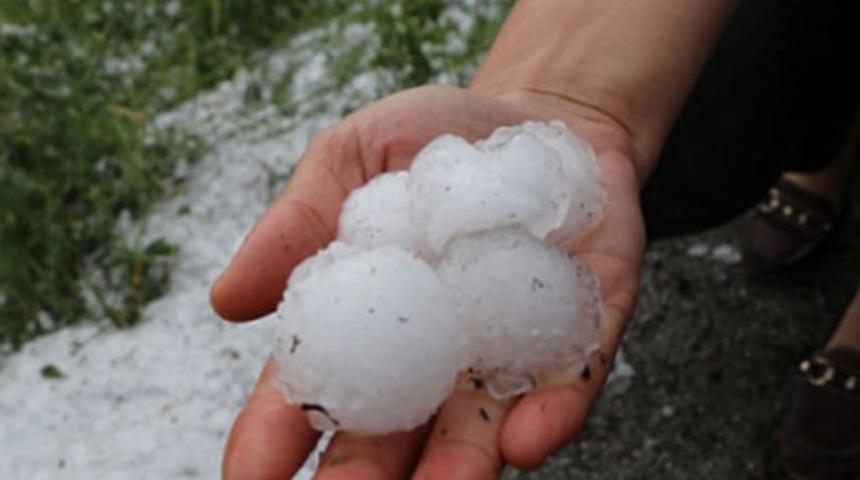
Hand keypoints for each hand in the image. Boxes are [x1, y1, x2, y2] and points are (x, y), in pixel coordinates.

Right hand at [211, 84, 644, 478]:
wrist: (538, 117)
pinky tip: (527, 440)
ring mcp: (507, 347)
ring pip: (478, 429)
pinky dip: (550, 412)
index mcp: (366, 319)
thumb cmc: (431, 138)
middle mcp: (433, 355)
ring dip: (458, 469)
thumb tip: (227, 300)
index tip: (247, 474)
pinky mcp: (581, 330)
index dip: (274, 435)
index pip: (312, 389)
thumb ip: (297, 222)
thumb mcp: (352, 158)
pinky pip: (567, 382)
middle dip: (364, 479)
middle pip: (392, 434)